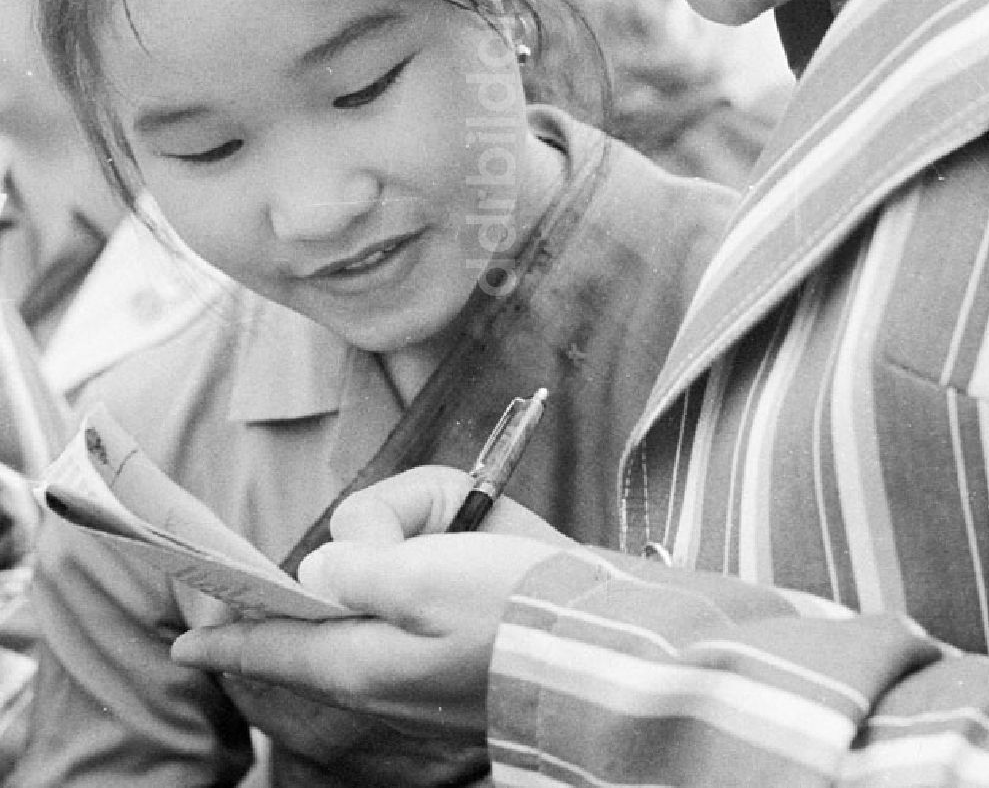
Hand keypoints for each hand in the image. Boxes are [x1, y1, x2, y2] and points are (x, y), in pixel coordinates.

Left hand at [171, 466, 569, 738]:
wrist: (601, 636)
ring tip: (467, 532)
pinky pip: (420, 573)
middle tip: (422, 527)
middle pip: (334, 582)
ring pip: (381, 563)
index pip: (275, 648)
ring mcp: (421, 647)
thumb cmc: (512, 611)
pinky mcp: (457, 631)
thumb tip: (314, 577)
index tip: (188, 643)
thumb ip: (354, 572)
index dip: (229, 638)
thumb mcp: (423, 578)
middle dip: (366, 539)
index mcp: (362, 661)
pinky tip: (479, 540)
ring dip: (415, 526)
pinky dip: (440, 543)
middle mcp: (382, 658)